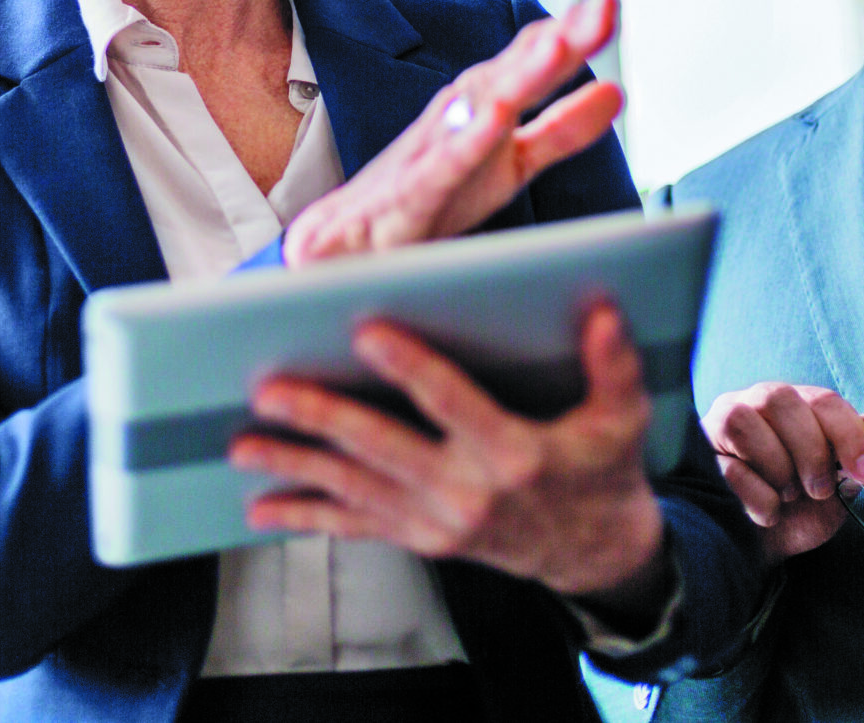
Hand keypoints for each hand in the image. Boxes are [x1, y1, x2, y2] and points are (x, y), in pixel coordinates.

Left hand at [231, 301, 665, 601]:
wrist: (594, 553)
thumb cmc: (603, 470)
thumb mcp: (623, 419)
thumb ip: (613, 366)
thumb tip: (604, 310)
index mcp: (513, 455)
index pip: (451, 402)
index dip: (408, 367)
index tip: (363, 331)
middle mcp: (466, 494)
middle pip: (381, 449)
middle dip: (321, 417)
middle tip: (268, 388)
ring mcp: (437, 523)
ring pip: (353, 489)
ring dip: (294, 465)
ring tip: (240, 443)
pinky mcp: (420, 540)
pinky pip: (355, 527)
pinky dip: (305, 517)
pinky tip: (260, 507)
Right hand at [281, 0, 623, 265]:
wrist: (338, 248)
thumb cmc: (427, 200)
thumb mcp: (510, 166)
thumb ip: (561, 131)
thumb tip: (618, 90)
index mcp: (484, 112)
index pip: (529, 65)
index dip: (570, 36)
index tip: (606, 5)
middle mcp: (456, 122)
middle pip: (511, 75)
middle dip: (556, 42)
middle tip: (601, 8)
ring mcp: (427, 156)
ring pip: (475, 109)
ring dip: (515, 76)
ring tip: (556, 46)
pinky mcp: (404, 198)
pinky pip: (436, 169)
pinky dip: (463, 142)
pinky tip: (490, 120)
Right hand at [702, 382, 863, 562]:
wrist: (764, 549)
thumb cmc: (799, 510)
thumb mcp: (839, 487)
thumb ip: (860, 456)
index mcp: (796, 405)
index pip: (824, 401)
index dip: (850, 435)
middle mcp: (756, 403)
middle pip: (781, 400)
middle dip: (810, 451)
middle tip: (819, 489)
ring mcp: (722, 424)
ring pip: (746, 423)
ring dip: (779, 470)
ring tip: (786, 495)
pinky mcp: (700, 455)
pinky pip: (730, 467)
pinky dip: (759, 499)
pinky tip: (764, 511)